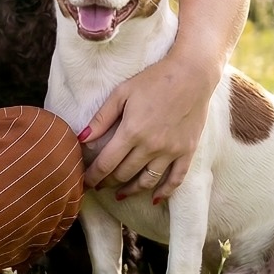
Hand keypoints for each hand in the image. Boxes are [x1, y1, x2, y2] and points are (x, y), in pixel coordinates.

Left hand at [78, 52, 218, 201]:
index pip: (106, 163)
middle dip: (108, 182)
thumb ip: (101, 118)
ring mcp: (172, 151)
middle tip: (99, 185)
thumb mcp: (122, 93)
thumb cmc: (153, 80)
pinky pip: (176, 179)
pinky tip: (153, 198)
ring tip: (120, 194)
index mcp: (132, 131)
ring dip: (131, 190)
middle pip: (124, 174)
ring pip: (147, 181)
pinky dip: (164, 192)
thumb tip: (81, 138)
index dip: (93, 176)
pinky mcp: (188, 152)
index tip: (84, 183)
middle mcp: (151, 146)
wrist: (191, 74)